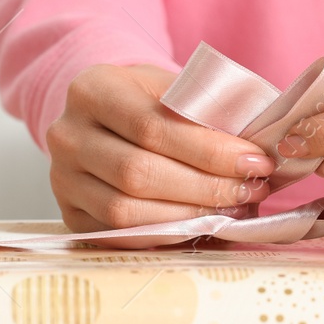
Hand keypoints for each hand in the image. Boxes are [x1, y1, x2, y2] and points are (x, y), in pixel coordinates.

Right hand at [48, 64, 273, 233]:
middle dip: (205, 188)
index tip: (255, 161)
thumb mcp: (177, 87)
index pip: (152, 126)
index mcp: (92, 89)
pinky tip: (201, 226)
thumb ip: (211, 111)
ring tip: (231, 210)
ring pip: (126, 211)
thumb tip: (261, 149)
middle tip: (250, 190)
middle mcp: (66, 134)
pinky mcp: (70, 214)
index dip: (209, 150)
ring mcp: (62, 178)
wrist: (109, 115)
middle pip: (138, 173)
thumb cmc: (154, 100)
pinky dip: (166, 235)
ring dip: (188, 216)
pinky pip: (120, 236)